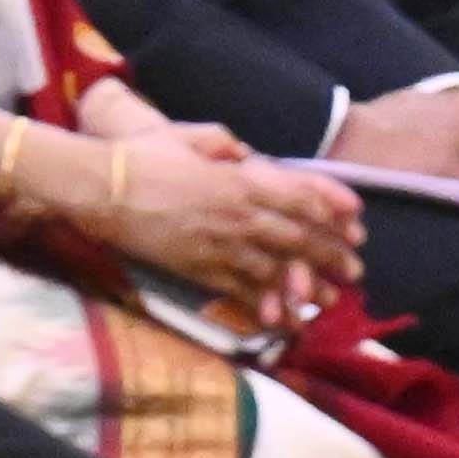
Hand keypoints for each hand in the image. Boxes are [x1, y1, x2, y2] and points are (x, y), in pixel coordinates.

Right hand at [92, 128, 362, 307]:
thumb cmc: (143, 156)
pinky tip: (285, 319)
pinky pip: (241, 291)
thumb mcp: (193, 137)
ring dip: (309, 286)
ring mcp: (219, 245)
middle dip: (332, 253)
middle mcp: (238, 214)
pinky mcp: (198, 270)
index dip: (333, 209)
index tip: (356, 220)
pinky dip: (266, 305)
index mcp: (241, 178)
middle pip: (298, 237)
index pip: (302, 196)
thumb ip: (227, 146)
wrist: (102, 189)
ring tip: (331, 300)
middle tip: (356, 268)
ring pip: (276, 269)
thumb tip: (248, 155)